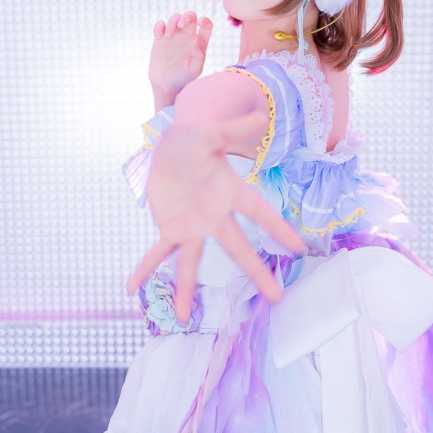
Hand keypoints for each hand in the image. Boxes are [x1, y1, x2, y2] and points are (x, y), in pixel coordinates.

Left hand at [126, 113, 306, 321]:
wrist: (169, 148)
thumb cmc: (193, 140)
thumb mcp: (208, 134)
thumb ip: (231, 130)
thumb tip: (260, 114)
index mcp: (229, 194)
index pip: (259, 213)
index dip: (279, 229)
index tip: (300, 249)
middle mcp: (214, 217)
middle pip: (238, 249)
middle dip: (256, 272)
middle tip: (277, 297)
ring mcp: (192, 227)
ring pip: (192, 263)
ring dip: (188, 290)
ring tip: (184, 318)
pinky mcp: (170, 229)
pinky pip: (157, 253)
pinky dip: (145, 268)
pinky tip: (132, 287)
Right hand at [149, 12, 212, 109]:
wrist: (165, 85)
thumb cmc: (183, 78)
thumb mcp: (195, 69)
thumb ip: (200, 54)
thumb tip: (197, 39)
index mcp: (199, 43)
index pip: (206, 25)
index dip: (205, 20)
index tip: (200, 23)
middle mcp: (187, 37)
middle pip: (190, 16)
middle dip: (186, 16)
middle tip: (181, 25)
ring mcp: (174, 37)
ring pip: (175, 18)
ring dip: (172, 22)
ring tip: (169, 36)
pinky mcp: (161, 39)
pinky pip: (160, 25)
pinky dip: (159, 26)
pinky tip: (159, 37)